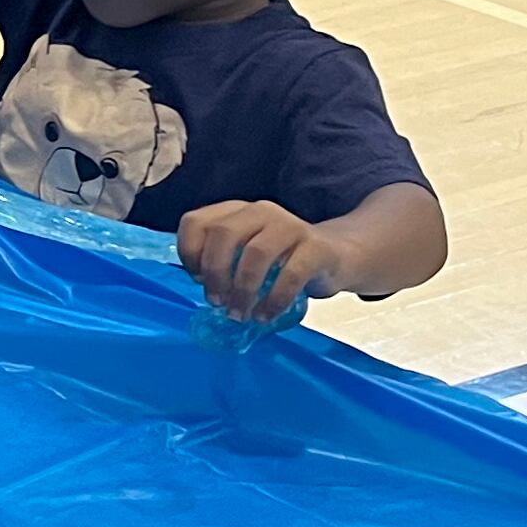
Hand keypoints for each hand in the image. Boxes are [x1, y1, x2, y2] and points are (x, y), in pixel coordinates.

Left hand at [178, 199, 339, 324]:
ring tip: (240, 314)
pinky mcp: (315, 247)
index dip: (189, 253)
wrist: (337, 256)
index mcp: (236, 211)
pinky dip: (274, 300)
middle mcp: (260, 211)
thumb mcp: (246, 253)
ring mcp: (289, 225)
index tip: (198, 280)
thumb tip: (205, 286)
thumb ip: (223, 261)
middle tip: (217, 302)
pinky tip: (265, 315)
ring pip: (256, 253)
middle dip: (215, 272)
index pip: (195, 221)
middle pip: (223, 234)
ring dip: (243, 290)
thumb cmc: (283, 259)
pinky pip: (291, 274)